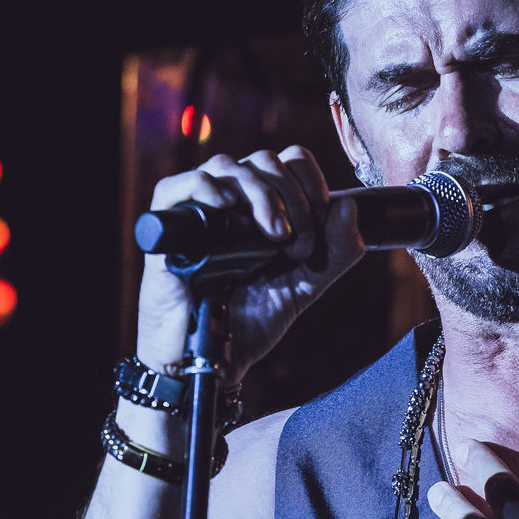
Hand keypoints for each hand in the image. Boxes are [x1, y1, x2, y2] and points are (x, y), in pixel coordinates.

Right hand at [135, 146, 365, 382]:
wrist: (212, 359)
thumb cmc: (252, 320)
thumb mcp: (306, 284)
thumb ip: (336, 251)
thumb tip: (350, 206)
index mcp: (265, 206)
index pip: (291, 161)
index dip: (312, 184)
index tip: (318, 226)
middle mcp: (233, 200)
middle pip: (266, 160)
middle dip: (293, 198)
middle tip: (296, 244)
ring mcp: (200, 210)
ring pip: (229, 166)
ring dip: (261, 194)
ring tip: (272, 236)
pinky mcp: (168, 228)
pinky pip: (180, 184)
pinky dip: (207, 188)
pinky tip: (226, 209)